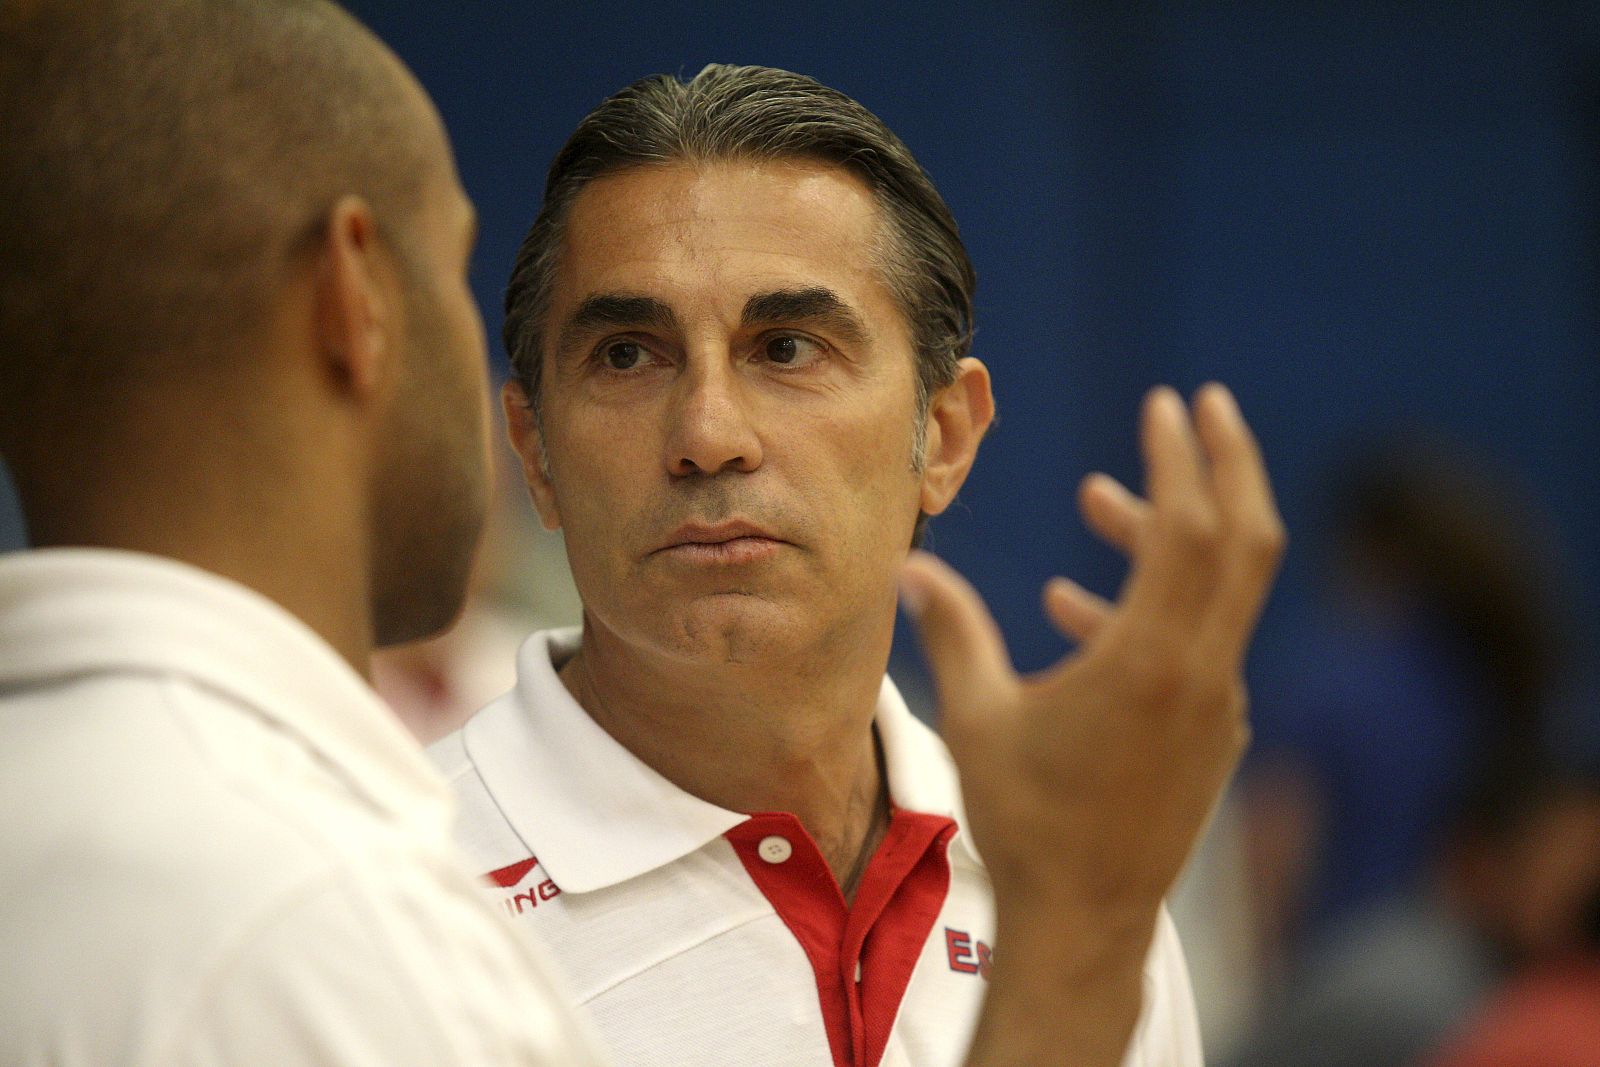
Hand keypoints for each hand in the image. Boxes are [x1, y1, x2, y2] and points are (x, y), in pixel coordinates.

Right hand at [901, 383, 1284, 1064]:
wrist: (1086, 920)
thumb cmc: (1027, 821)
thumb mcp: (978, 719)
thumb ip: (952, 631)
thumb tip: (910, 566)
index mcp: (1150, 661)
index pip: (1187, 529)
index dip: (1178, 456)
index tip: (1163, 402)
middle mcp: (1201, 674)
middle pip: (1244, 542)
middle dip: (1228, 463)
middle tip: (1202, 405)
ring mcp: (1217, 705)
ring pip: (1215, 591)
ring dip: (1164, 537)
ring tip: (1092, 504)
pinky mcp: (1212, 733)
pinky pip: (1198, 641)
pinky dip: (1154, 605)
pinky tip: (1079, 612)